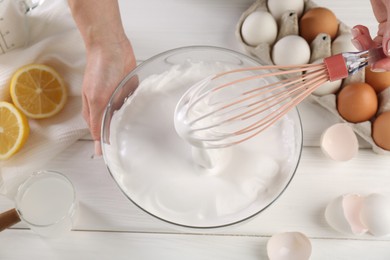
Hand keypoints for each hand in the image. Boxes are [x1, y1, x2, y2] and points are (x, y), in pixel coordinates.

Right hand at [82, 39, 135, 154]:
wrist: (112, 47)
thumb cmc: (99, 70)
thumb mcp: (97, 100)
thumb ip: (99, 123)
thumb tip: (98, 146)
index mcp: (95, 113)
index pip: (101, 136)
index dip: (110, 147)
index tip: (119, 159)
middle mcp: (106, 108)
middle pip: (115, 128)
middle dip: (123, 137)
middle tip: (135, 152)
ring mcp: (118, 99)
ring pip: (126, 118)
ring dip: (132, 124)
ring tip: (143, 138)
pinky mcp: (129, 91)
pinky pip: (135, 105)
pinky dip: (139, 110)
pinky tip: (146, 117)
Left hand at [352, 0, 389, 70]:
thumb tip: (389, 51)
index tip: (377, 65)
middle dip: (376, 54)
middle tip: (363, 53)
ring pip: (382, 48)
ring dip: (367, 45)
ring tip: (358, 33)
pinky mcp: (386, 24)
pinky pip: (375, 39)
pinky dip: (363, 38)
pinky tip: (358, 30)